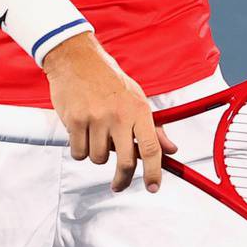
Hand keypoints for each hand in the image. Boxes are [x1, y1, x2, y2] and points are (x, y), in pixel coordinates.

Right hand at [43, 34, 177, 191]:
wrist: (76, 60)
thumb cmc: (108, 80)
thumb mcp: (137, 98)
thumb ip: (153, 127)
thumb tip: (171, 150)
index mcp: (139, 110)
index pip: (152, 147)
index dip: (154, 172)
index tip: (153, 187)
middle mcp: (120, 115)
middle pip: (126, 162)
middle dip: (123, 179)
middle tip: (119, 185)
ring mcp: (96, 119)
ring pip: (99, 159)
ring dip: (97, 155)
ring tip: (96, 135)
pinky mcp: (75, 122)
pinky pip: (79, 153)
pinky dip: (80, 150)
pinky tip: (82, 133)